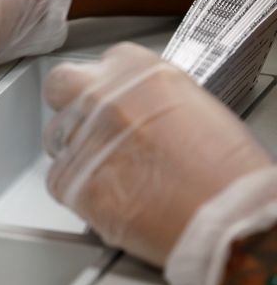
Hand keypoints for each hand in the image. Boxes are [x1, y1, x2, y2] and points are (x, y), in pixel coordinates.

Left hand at [43, 42, 272, 266]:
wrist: (227, 221)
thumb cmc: (226, 173)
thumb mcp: (194, 107)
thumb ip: (150, 99)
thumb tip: (134, 109)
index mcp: (138, 71)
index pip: (99, 63)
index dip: (104, 85)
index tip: (109, 100)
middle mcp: (102, 97)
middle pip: (60, 85)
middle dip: (69, 103)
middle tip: (89, 126)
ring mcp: (81, 136)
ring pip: (56, 136)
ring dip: (74, 149)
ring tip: (110, 171)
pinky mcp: (69, 179)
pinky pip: (57, 178)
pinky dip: (77, 188)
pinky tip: (110, 197)